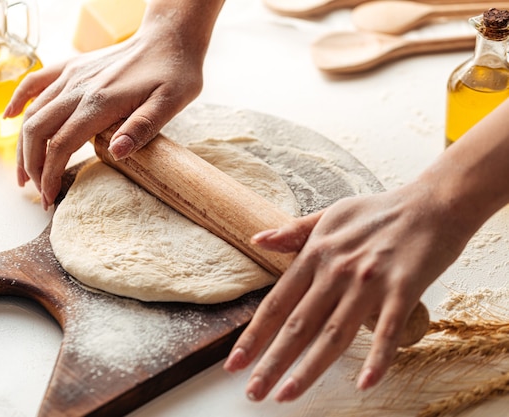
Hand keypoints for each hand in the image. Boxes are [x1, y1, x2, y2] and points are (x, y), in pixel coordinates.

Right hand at [4, 20, 204, 208]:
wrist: (169, 36)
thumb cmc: (174, 71)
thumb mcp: (170, 103)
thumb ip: (142, 127)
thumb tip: (117, 153)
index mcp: (100, 102)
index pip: (62, 145)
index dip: (50, 175)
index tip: (48, 199)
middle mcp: (78, 88)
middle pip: (38, 131)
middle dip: (31, 166)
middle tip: (36, 191)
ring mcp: (71, 75)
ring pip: (33, 112)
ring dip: (23, 145)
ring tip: (24, 172)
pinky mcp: (71, 66)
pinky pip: (35, 83)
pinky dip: (18, 101)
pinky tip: (8, 117)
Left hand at [223, 182, 471, 401]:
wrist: (433, 204)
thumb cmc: (378, 211)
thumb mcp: (329, 215)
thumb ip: (293, 232)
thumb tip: (257, 240)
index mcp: (315, 255)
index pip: (276, 303)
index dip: (253, 335)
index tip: (233, 362)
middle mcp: (336, 272)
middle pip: (298, 325)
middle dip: (271, 362)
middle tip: (252, 392)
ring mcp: (369, 282)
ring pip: (333, 334)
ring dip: (308, 369)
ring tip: (286, 395)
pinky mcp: (403, 290)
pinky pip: (388, 330)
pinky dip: (377, 358)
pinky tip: (365, 384)